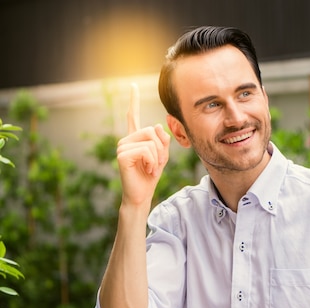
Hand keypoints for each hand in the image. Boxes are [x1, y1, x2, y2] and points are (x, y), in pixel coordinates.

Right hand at [116, 83, 169, 206]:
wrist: (142, 194)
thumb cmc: (151, 175)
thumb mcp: (162, 156)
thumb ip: (163, 140)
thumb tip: (157, 125)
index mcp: (135, 138)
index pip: (133, 116)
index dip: (133, 101)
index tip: (133, 85)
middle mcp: (126, 139)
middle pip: (152, 130)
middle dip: (160, 148)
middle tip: (155, 163)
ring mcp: (122, 146)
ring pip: (151, 141)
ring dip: (156, 157)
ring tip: (149, 168)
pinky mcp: (122, 155)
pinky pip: (146, 151)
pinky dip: (152, 162)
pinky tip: (146, 170)